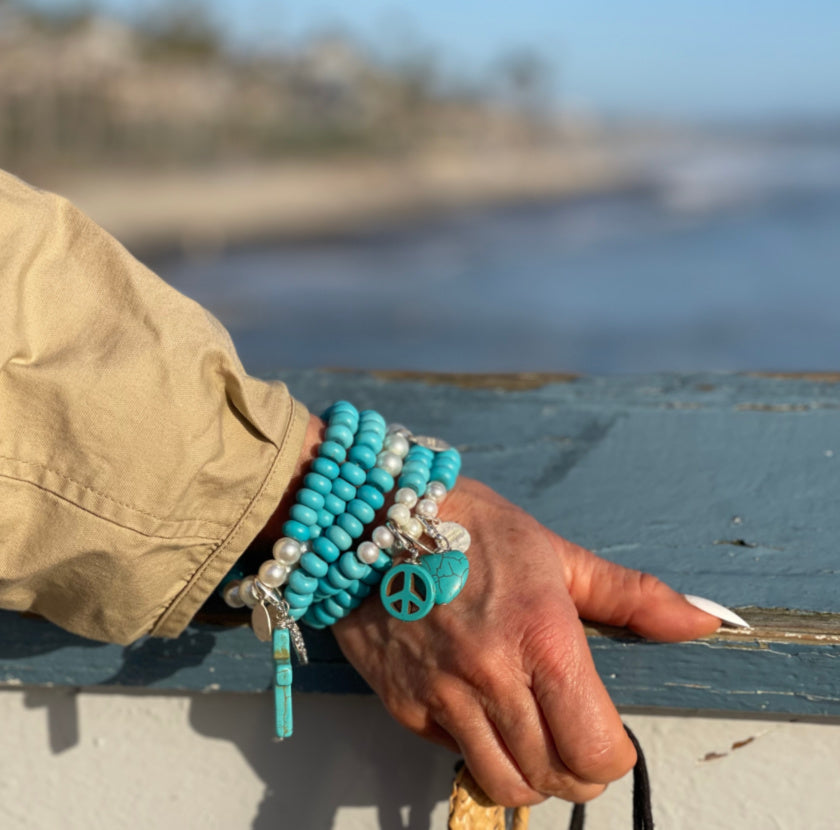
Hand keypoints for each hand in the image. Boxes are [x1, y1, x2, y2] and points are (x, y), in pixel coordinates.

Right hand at [333, 476, 720, 806]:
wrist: (374, 517)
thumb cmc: (470, 526)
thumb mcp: (555, 552)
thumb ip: (633, 596)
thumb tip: (704, 620)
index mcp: (542, 634)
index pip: (596, 747)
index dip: (614, 755)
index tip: (609, 737)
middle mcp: (492, 674)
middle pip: (556, 777)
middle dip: (580, 773)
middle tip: (578, 744)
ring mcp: (443, 695)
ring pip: (505, 785)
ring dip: (532, 777)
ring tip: (534, 741)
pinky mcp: (406, 705)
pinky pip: (454, 757)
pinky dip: (479, 752)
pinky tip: (483, 715)